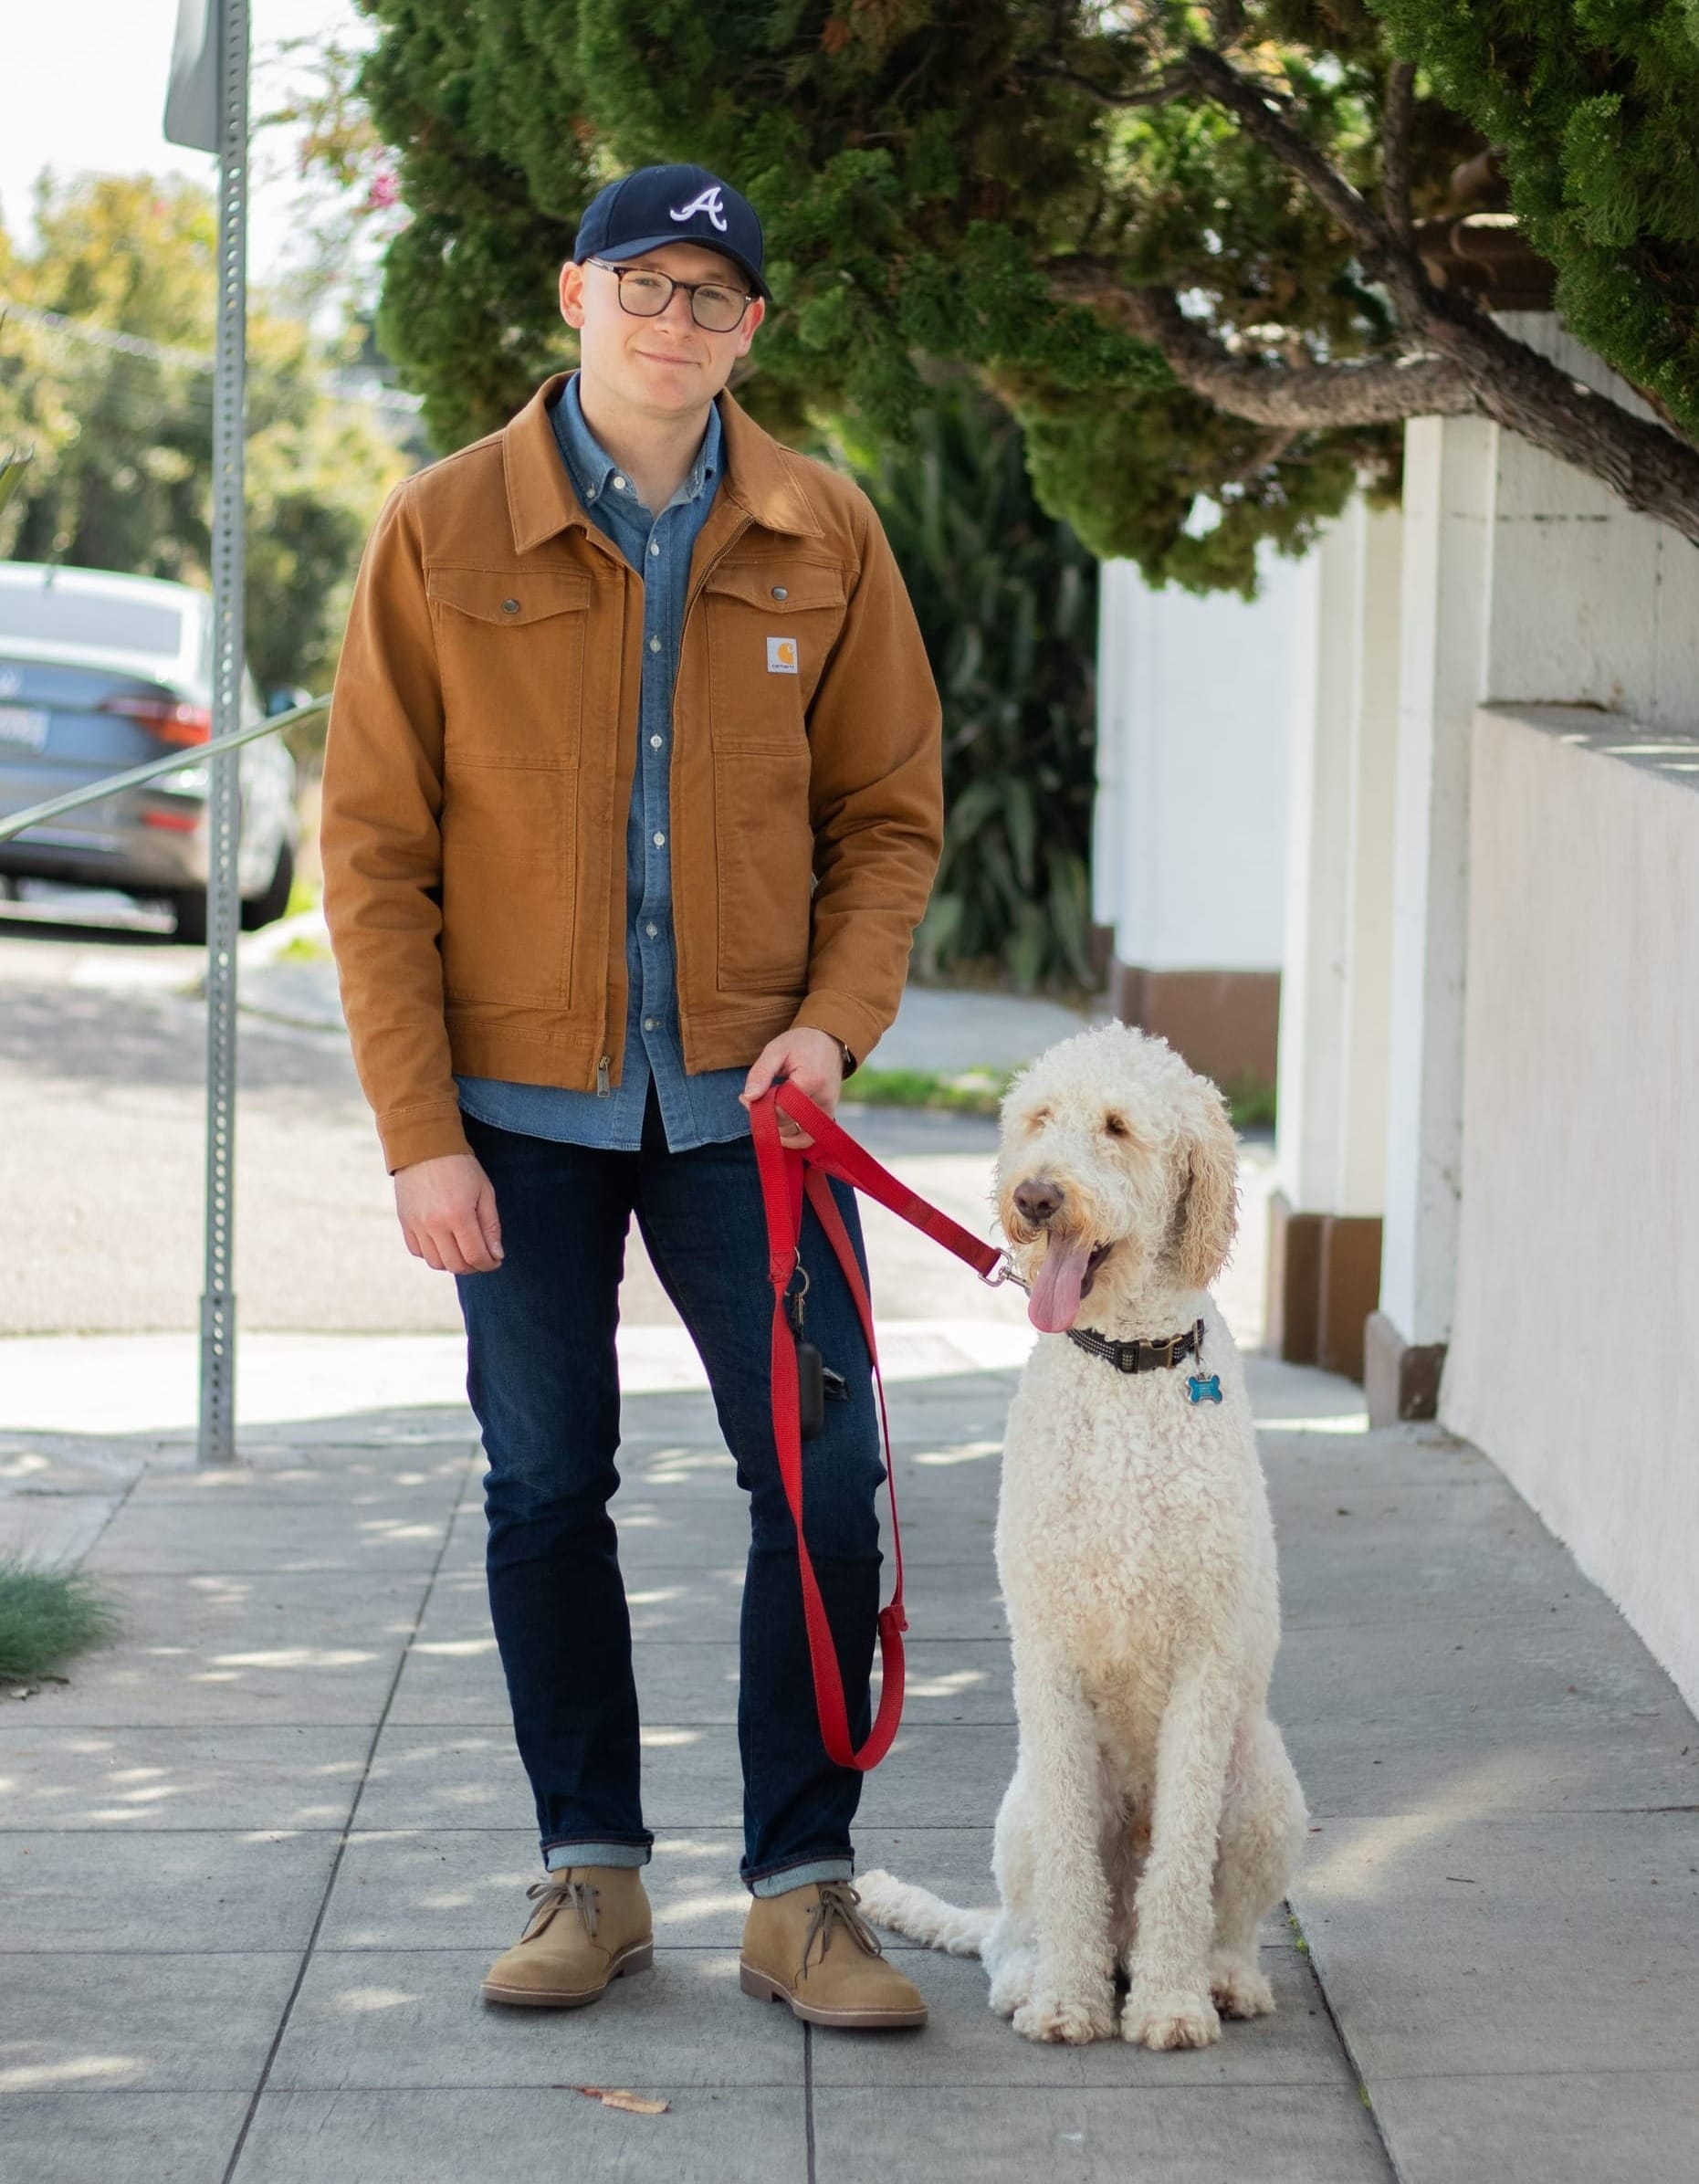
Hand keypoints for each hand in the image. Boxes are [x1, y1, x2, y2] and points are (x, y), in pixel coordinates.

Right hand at [394, 1152, 503, 1273]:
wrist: (425, 1146)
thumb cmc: (461, 1167)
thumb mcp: (485, 1192)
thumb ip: (491, 1226)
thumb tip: (496, 1255)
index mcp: (458, 1215)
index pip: (475, 1256)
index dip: (489, 1264)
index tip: (495, 1260)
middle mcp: (435, 1224)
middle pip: (455, 1265)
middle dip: (473, 1266)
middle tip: (482, 1257)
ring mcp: (416, 1225)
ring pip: (435, 1263)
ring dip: (453, 1262)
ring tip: (463, 1250)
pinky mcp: (405, 1222)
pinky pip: (418, 1251)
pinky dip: (433, 1254)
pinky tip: (444, 1242)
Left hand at [740, 1028, 844, 1148]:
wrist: (829, 1041)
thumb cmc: (802, 1043)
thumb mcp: (775, 1050)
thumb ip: (761, 1073)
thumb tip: (749, 1097)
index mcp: (811, 1081)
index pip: (780, 1109)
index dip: (759, 1107)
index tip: (746, 1097)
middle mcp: (824, 1100)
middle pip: (788, 1124)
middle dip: (767, 1118)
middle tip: (754, 1101)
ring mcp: (828, 1111)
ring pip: (800, 1136)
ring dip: (779, 1130)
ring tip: (767, 1111)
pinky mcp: (828, 1116)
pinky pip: (809, 1136)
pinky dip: (792, 1135)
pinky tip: (779, 1125)